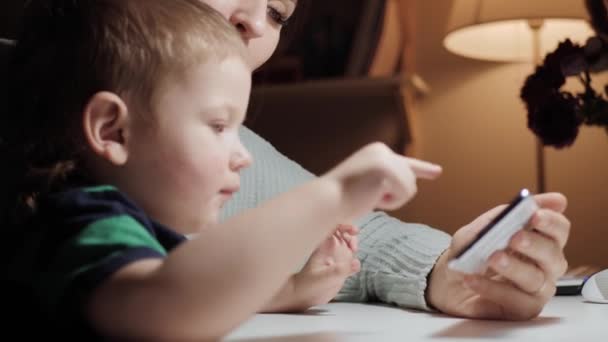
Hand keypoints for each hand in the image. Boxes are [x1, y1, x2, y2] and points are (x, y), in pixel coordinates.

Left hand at [293, 224, 360, 309]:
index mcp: (323, 246)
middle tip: (354, 243)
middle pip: (342, 232)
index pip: (333, 227)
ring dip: (353, 244)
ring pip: (347, 244)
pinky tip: (354, 266)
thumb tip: (356, 262)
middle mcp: (329, 249)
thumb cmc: (308, 284)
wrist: (304, 296)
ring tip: (354, 251)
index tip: (354, 231)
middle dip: (351, 233)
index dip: (344, 224)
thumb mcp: (324, 277)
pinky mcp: (340, 267)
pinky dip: (354, 258)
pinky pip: (350, 258)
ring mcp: (335, 257)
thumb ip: (340, 270)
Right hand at [324, 143, 441, 219]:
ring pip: (411, 186)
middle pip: (410, 178)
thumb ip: (386, 182)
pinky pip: (406, 192)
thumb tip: (409, 185)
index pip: (404, 163)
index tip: (438, 172)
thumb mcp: (368, 185)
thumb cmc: (342, 199)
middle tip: (369, 198)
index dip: (423, 169)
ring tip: (369, 197)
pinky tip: (373, 199)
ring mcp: (384, 157)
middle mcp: (382, 150)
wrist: (327, 200)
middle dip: (395, 195)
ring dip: (393, 200)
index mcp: (376, 152)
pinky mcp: (387, 167)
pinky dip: (392, 202)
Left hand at [427, 193, 569, 319]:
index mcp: (539, 240)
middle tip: (514, 238)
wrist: (446, 281)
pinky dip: (491, 288)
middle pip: (553, 255)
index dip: (551, 221)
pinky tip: (473, 279)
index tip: (534, 214)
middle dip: (535, 244)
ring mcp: (535, 289)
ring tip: (492, 258)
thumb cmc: (469, 253)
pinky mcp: (522, 309)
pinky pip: (514, 301)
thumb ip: (501, 215)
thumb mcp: (478, 230)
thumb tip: (530, 200)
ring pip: (535, 279)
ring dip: (513, 267)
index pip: (559, 229)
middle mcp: (544, 266)